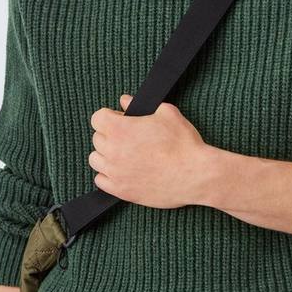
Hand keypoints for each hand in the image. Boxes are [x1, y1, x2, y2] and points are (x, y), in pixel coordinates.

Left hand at [88, 94, 209, 208]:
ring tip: (124, 154)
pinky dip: (108, 175)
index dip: (110, 116)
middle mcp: (113, 151)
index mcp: (120, 129)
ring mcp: (115, 172)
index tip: (121, 119)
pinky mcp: (121, 191)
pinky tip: (122, 170)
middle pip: (97, 138)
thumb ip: (139, 105)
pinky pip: (100, 181)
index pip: (97, 118)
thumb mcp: (167, 113)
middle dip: (110, 134)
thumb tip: (125, 101)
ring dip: (106, 154)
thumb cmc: (183, 143)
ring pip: (96, 160)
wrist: (195, 174)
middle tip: (129, 136)